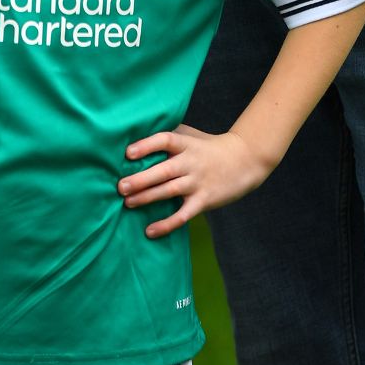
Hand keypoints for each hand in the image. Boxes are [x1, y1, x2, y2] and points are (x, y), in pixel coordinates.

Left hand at [118, 124, 269, 238]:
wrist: (244, 160)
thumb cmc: (209, 147)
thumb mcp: (191, 135)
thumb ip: (169, 134)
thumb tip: (137, 134)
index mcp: (187, 143)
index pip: (165, 140)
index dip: (147, 145)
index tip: (128, 153)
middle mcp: (191, 162)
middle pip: (164, 170)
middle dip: (141, 179)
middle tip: (120, 186)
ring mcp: (198, 182)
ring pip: (170, 191)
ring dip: (148, 197)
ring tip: (128, 203)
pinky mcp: (204, 200)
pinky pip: (183, 215)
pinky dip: (167, 224)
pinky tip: (150, 231)